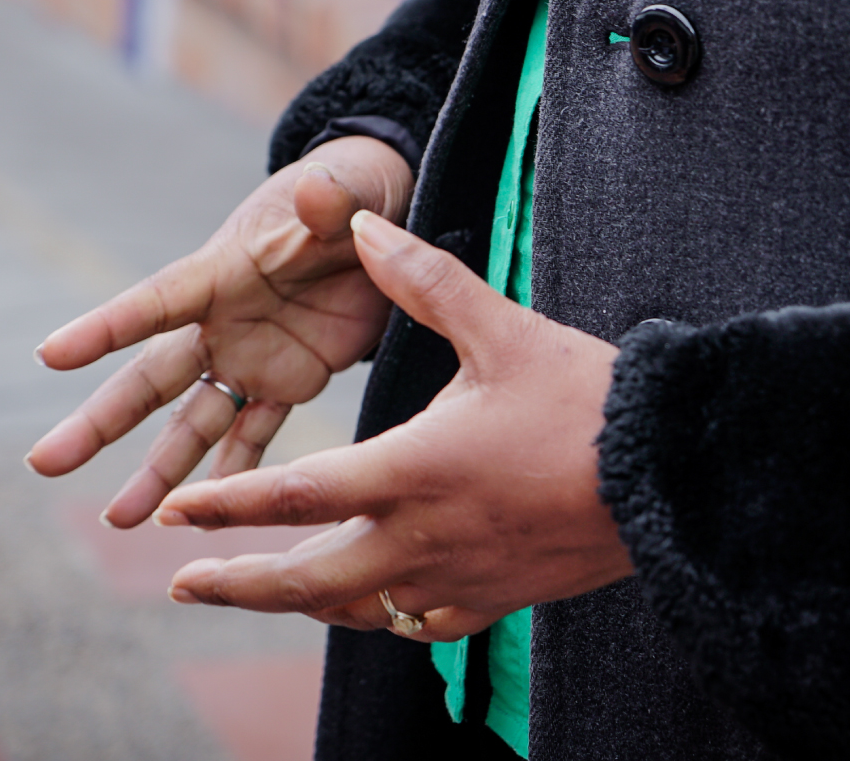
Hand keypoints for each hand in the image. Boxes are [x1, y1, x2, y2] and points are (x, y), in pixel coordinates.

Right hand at [26, 137, 412, 526]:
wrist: (378, 217)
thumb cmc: (348, 192)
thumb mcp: (343, 191)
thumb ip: (327, 199)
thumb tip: (317, 189)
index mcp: (223, 270)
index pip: (156, 301)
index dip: (106, 327)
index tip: (49, 355)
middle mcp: (221, 321)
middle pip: (151, 379)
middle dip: (100, 423)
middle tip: (44, 463)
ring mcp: (249, 356)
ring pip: (191, 423)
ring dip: (157, 471)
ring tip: (119, 521)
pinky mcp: (289, 381)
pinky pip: (254, 435)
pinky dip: (232, 477)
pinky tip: (204, 519)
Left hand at [153, 210, 633, 640]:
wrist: (674, 475)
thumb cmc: (586, 399)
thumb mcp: (501, 330)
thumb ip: (423, 282)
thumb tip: (362, 228)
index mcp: (414, 468)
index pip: (298, 495)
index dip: (227, 507)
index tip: (175, 515)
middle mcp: (424, 535)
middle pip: (308, 581)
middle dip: (237, 585)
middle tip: (183, 585)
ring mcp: (459, 576)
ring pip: (357, 610)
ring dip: (300, 602)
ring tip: (260, 590)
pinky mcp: (496, 598)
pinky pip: (418, 621)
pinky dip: (379, 615)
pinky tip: (369, 603)